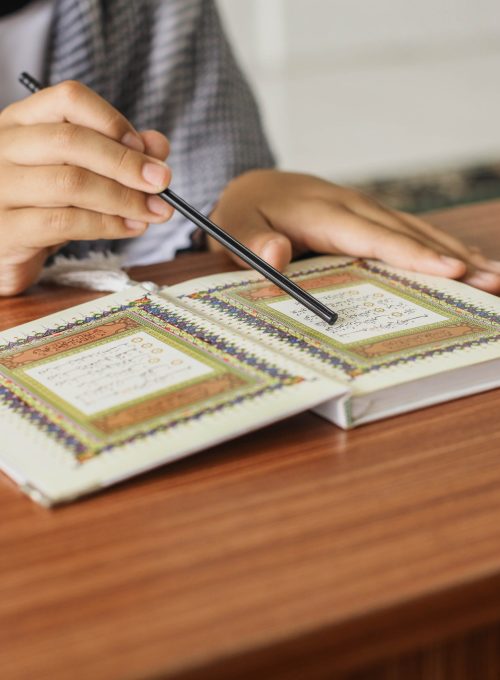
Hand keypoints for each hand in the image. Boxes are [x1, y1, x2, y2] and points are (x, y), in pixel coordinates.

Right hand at [0, 81, 172, 295]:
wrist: (3, 252)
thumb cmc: (43, 206)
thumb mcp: (79, 173)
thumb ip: (118, 155)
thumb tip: (158, 146)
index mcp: (22, 122)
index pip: (69, 99)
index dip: (113, 121)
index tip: (145, 149)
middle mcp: (4, 147)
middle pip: (71, 140)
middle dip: (127, 163)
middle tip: (163, 183)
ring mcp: (0, 188)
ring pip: (71, 183)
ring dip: (124, 198)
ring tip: (154, 211)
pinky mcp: (6, 229)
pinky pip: (64, 223)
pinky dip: (107, 225)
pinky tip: (131, 227)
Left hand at [209, 170, 499, 293]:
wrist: (252, 187)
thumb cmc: (243, 215)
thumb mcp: (234, 229)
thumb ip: (253, 244)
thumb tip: (276, 255)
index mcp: (322, 213)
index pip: (373, 238)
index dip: (413, 255)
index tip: (451, 269)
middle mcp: (352, 207)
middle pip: (408, 234)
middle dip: (452, 260)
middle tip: (492, 283)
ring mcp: (365, 210)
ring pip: (416, 231)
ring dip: (457, 254)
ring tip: (494, 278)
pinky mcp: (370, 218)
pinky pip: (409, 232)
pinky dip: (440, 247)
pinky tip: (466, 261)